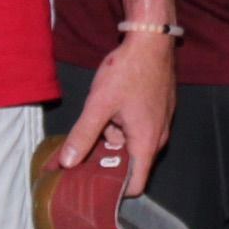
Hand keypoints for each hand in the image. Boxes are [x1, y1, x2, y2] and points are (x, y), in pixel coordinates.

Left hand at [62, 29, 174, 193]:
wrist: (152, 39)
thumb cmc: (128, 71)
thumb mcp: (98, 104)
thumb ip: (83, 135)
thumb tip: (67, 163)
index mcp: (146, 143)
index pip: (135, 185)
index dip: (113, 188)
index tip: (91, 181)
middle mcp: (158, 138)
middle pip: (130, 163)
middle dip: (108, 157)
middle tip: (84, 147)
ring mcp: (160, 123)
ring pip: (132, 143)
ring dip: (114, 136)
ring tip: (98, 117)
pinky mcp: (159, 110)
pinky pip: (138, 128)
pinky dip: (122, 124)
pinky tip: (110, 107)